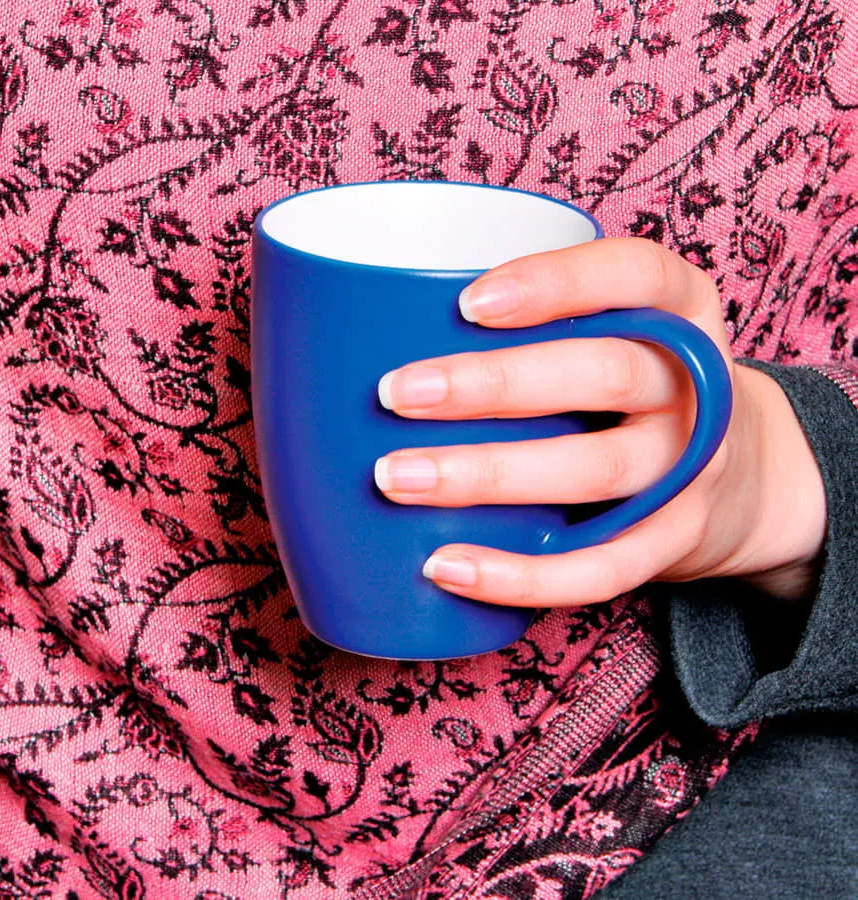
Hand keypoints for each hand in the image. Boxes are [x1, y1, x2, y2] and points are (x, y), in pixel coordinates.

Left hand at [373, 238, 825, 607]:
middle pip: (606, 375)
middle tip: (396, 394)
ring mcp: (694, 467)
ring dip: (489, 476)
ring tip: (397, 478)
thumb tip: (380, 329)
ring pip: (595, 471)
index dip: (555, 283)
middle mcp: (698, 385)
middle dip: (495, 385)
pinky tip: (445, 566)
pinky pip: (603, 567)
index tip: (465, 303)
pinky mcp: (676, 540)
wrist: (741, 475)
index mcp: (681, 310)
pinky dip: (522, 575)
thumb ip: (547, 322)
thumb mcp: (623, 331)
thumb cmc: (636, 389)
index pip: (635, 273)